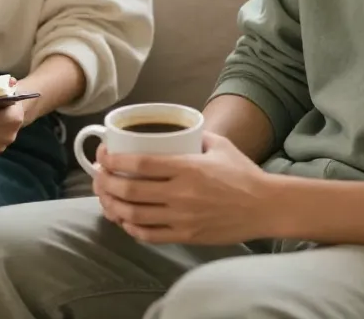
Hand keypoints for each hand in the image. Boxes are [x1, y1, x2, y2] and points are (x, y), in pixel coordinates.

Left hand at [95, 132, 272, 245]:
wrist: (265, 207)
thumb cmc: (243, 174)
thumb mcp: (219, 144)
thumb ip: (194, 135)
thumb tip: (173, 127)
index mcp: (188, 167)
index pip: (140, 163)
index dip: (114, 159)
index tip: (104, 154)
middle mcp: (181, 194)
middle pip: (129, 189)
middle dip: (104, 182)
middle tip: (98, 175)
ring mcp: (182, 218)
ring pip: (133, 215)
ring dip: (112, 205)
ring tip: (104, 196)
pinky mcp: (186, 236)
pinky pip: (149, 235)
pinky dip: (130, 227)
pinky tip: (124, 218)